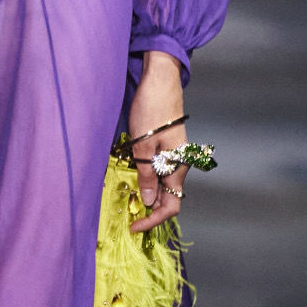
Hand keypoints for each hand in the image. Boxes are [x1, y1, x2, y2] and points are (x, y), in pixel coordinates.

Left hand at [127, 50, 185, 233]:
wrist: (160, 80)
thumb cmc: (152, 110)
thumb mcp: (143, 145)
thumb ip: (146, 175)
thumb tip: (147, 202)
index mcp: (178, 166)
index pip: (172, 205)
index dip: (154, 220)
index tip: (134, 227)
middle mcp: (179, 164)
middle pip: (169, 198)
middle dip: (150, 211)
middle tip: (128, 216)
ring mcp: (174, 155)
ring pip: (163, 185)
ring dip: (148, 195)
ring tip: (127, 199)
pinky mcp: (166, 147)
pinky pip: (159, 171)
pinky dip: (147, 180)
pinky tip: (132, 179)